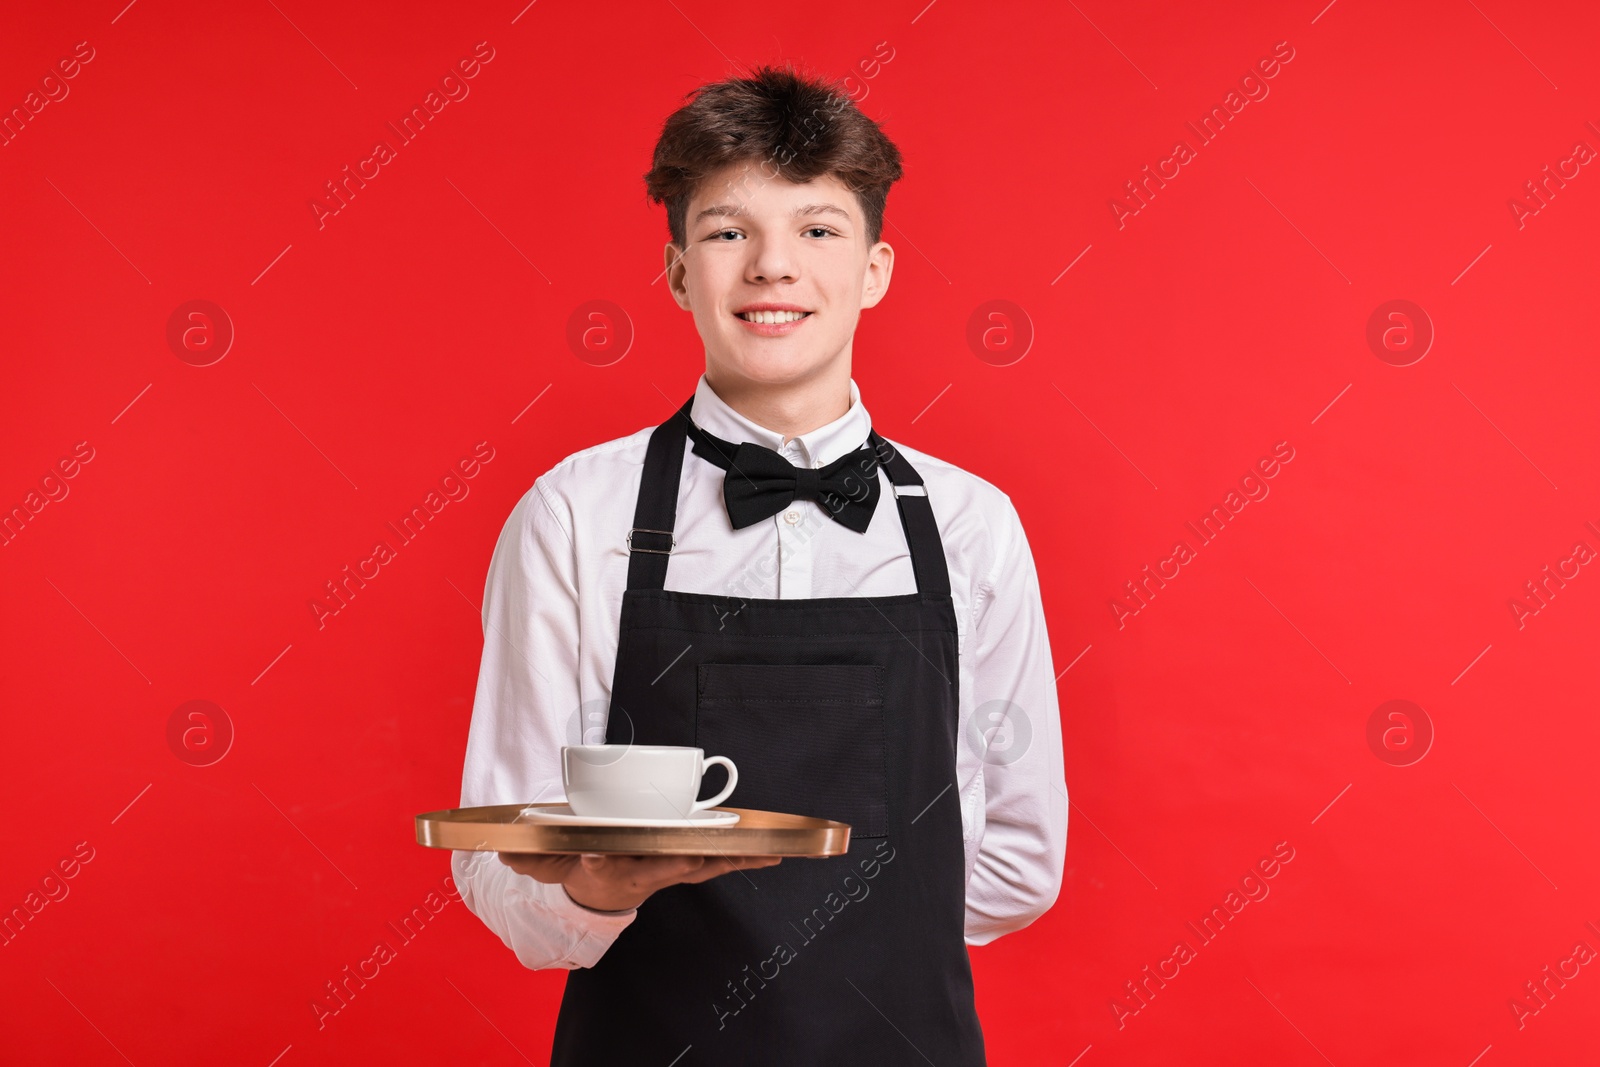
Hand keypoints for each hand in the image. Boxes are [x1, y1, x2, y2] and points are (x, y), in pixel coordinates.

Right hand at [497, 851, 783, 911]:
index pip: (602, 863)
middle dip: (685, 861)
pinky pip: (719, 863)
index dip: (599, 859)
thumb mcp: (553, 863)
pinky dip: (744, 858)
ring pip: (704, 865)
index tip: (595, 854)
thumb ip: (531, 859)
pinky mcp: (689, 864)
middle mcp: (644, 871)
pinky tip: (772, 854)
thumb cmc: (585, 864)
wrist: (606, 889)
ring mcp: (670, 869)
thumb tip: (504, 854)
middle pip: (665, 866)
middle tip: (700, 855)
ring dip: (733, 859)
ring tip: (765, 853)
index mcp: (609, 868)